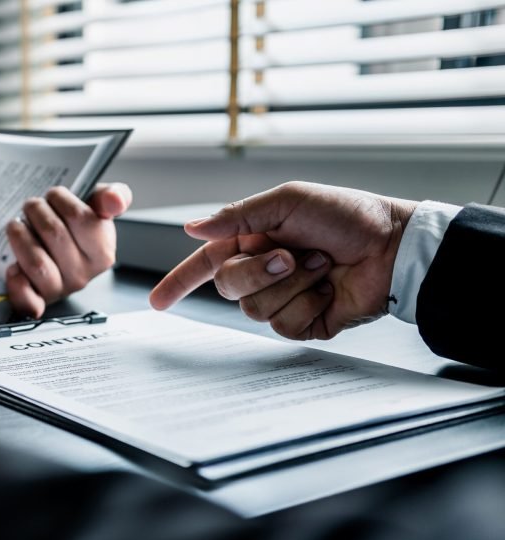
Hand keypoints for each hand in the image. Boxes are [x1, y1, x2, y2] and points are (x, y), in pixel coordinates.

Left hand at [6, 183, 131, 317]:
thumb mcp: (96, 209)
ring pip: (36, 262)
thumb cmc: (75, 231)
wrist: (52, 255)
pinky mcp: (36, 301)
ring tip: (17, 226)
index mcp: (102, 253)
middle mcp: (82, 275)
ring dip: (19, 236)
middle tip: (32, 206)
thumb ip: (112, 197)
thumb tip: (115, 199)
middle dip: (37, 211)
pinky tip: (14, 267)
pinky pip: (27, 299)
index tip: (54, 195)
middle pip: (54, 234)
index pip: (81, 218)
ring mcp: (59, 290)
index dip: (62, 199)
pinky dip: (17, 283)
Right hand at [149, 182, 416, 340]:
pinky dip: (309, 304)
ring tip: (320, 265)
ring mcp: (282, 299)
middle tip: (291, 255)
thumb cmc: (347, 216)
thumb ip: (237, 214)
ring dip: (291, 284)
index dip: (178, 283)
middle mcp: (261, 272)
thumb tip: (191, 228)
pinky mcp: (304, 323)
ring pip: (254, 309)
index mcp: (251, 241)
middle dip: (257, 272)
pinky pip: (285, 326)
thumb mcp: (288, 200)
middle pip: (226, 287)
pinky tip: (329, 289)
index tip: (158, 302)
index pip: (203, 265)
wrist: (393, 246)